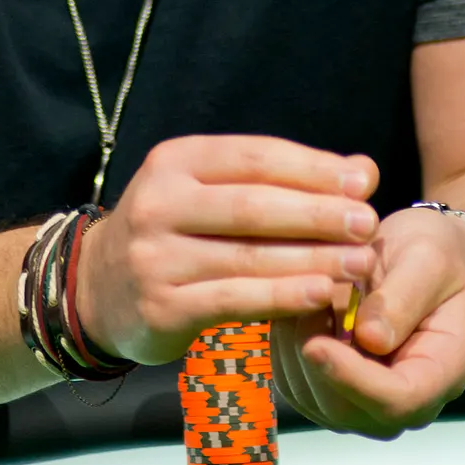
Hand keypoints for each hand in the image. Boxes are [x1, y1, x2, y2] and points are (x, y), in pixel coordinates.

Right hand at [75, 134, 380, 365]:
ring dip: (312, 260)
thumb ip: (282, 180)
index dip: (313, 168)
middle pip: (253, 206)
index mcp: (175, 161)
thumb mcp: (212, 191)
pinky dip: (282, 297)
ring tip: (359, 262)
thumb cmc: (176, 231)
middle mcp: (159, 203)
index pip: (254, 157)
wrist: (97, 289)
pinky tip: (320, 294)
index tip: (363, 180)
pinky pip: (233, 300)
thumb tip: (363, 170)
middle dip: (318, 214)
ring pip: (247, 257)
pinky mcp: (161, 307)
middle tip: (367, 222)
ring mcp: (155, 257)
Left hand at [272, 203, 464, 437]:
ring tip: (308, 292)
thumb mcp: (428, 259)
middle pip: (347, 409)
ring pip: (312, 398)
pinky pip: (295, 383)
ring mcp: (367, 403)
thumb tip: (370, 339)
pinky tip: (297, 308)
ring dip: (294, 346)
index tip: (316, 344)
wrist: (422, 262)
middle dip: (315, 355)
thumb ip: (404, 298)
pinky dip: (285, 346)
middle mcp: (406, 402)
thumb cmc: (435, 256)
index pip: (400, 400)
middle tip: (307, 295)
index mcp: (443, 372)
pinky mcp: (332, 392)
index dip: (354, 379)